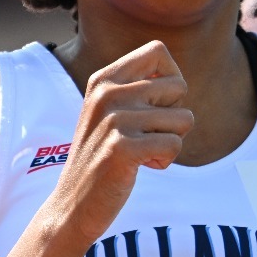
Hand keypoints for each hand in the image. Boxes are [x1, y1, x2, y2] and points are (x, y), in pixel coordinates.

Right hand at [52, 41, 193, 243]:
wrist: (71, 205)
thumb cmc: (101, 158)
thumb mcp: (110, 113)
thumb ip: (137, 89)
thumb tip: (177, 78)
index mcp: (103, 79)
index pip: (158, 51)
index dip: (171, 78)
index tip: (155, 105)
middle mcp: (107, 94)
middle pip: (179, 87)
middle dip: (173, 116)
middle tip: (145, 136)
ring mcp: (114, 120)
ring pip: (184, 119)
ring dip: (169, 142)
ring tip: (139, 152)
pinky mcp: (122, 148)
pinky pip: (175, 145)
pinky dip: (164, 161)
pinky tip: (138, 167)